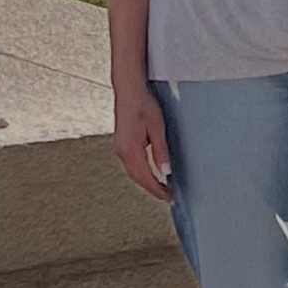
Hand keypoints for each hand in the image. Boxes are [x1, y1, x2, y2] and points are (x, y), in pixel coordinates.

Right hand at [112, 83, 172, 201]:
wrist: (128, 90)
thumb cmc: (142, 104)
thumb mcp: (156, 127)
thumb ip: (160, 151)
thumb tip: (165, 172)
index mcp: (130, 149)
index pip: (145, 177)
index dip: (157, 189)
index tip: (168, 197)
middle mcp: (122, 151)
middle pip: (138, 177)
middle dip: (152, 189)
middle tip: (167, 196)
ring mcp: (120, 148)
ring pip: (133, 172)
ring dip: (146, 182)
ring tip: (160, 187)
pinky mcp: (121, 144)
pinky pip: (130, 165)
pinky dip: (140, 173)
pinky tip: (148, 173)